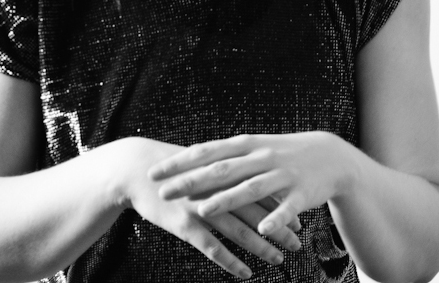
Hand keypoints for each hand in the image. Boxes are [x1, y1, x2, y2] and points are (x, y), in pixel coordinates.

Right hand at [116, 138, 300, 278]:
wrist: (139, 170)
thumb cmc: (175, 170)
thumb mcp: (204, 166)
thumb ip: (227, 176)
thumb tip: (249, 184)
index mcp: (227, 173)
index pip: (261, 190)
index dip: (281, 206)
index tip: (298, 220)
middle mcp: (219, 188)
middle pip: (256, 211)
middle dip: (278, 228)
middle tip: (297, 244)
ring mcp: (203, 206)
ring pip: (239, 231)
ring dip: (261, 247)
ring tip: (278, 261)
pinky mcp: (185, 223)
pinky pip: (213, 247)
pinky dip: (231, 262)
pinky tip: (246, 273)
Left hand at [147, 131, 355, 235]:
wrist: (329, 155)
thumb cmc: (283, 153)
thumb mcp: (254, 148)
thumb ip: (226, 156)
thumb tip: (191, 161)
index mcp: (247, 144)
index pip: (208, 151)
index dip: (181, 162)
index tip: (155, 172)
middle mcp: (262, 156)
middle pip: (223, 169)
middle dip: (192, 181)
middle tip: (165, 192)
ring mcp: (282, 174)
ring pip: (251, 187)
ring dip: (227, 199)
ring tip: (204, 211)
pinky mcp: (301, 193)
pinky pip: (286, 208)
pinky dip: (275, 218)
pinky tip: (263, 230)